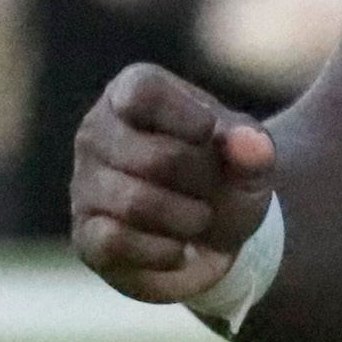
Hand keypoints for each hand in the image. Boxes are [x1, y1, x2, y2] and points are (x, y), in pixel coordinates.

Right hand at [70, 64, 275, 305]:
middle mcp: (97, 132)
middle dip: (201, 180)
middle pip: (153, 157)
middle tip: (212, 187)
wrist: (213, 233)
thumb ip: (256, 148)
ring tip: (202, 218)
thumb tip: (250, 144)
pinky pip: (114, 241)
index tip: (210, 133)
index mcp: (131, 92)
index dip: (185, 116)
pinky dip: (161, 250)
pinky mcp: (85, 233)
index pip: (143, 91)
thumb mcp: (254, 159)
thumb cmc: (226, 176)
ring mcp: (84, 183)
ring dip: (187, 218)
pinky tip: (179, 250)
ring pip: (134, 203)